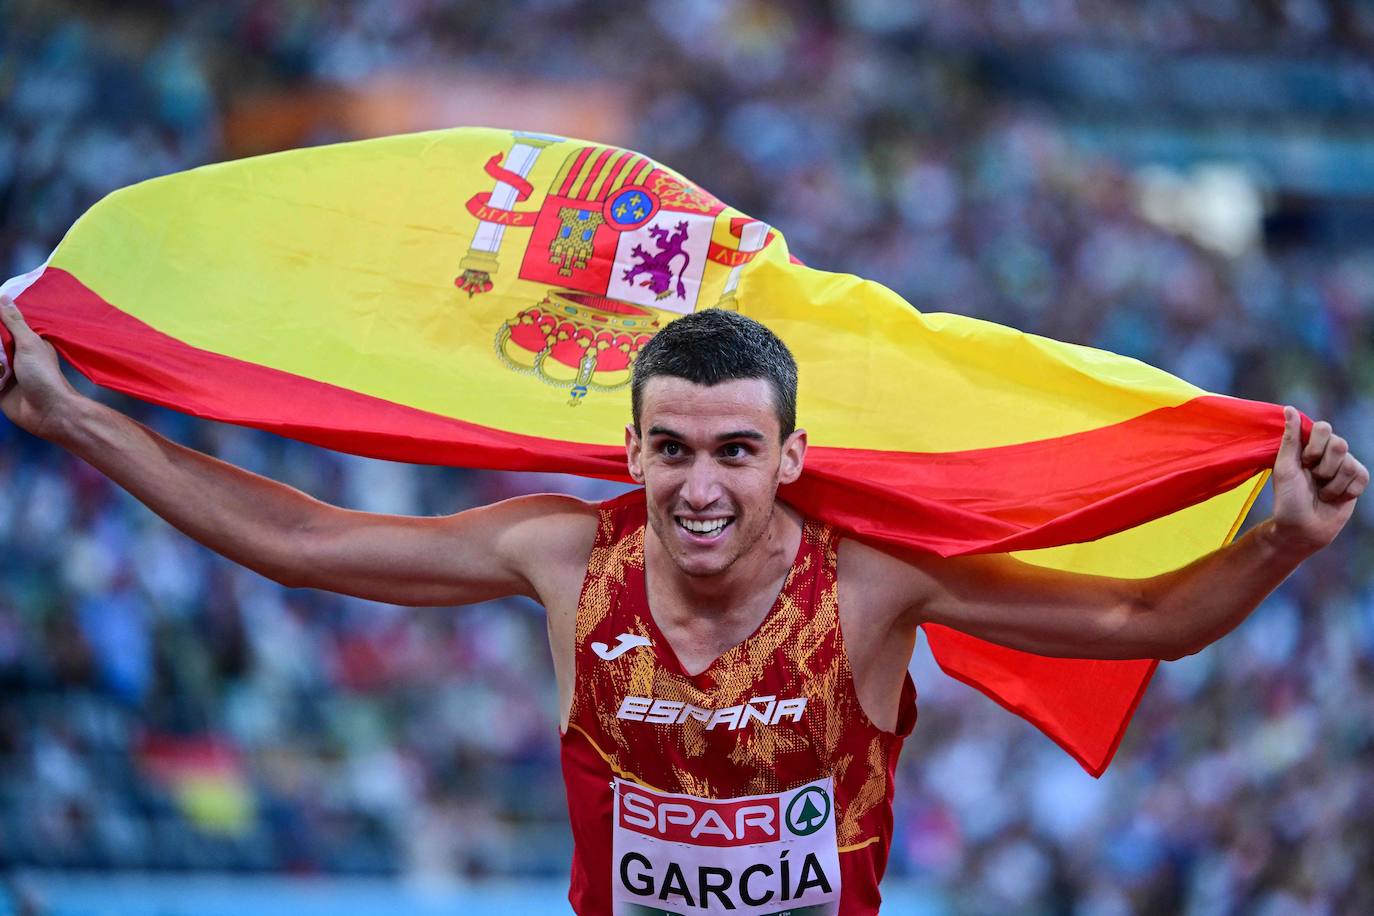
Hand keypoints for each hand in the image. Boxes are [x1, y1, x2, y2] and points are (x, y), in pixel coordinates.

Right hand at [0, 294, 83, 441]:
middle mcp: (14, 355)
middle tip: (3, 356)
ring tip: (5, 368)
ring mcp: (5, 372)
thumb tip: (2, 296)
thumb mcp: (29, 343)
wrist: (49, 412)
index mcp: (25, 342)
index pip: (2, 325)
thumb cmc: (44, 375)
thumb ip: (13, 322)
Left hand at [1270, 405, 1367, 554]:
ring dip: (1332, 483)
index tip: (1305, 463)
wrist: (1302, 528)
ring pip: (1349, 463)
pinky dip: (1345, 491)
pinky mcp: (1357, 481)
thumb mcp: (1284, 467)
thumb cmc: (1288, 498)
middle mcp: (1329, 453)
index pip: (1323, 428)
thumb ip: (1290, 438)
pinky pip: (1361, 477)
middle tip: (1313, 479)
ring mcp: (1345, 466)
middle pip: (1340, 443)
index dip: (1316, 446)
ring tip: (1321, 493)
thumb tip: (1289, 408)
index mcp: (1309, 446)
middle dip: (1324, 467)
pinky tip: (1335, 498)